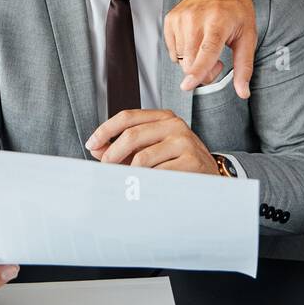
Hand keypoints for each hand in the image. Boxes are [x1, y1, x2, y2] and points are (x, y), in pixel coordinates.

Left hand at [85, 109, 217, 173]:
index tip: (92, 144)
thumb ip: (125, 148)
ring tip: (126, 182)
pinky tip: (144, 187)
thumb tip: (97, 149)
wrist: (211, 178)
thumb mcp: (152, 149)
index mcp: (163, 117)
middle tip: (104, 169)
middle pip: (131, 136)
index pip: (127, 117)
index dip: (105, 130)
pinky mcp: (191, 161)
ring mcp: (184, 142)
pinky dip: (145, 183)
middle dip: (112, 154)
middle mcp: (174, 125)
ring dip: (128, 173)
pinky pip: (156, 175)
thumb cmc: (177, 163)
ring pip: (141, 159)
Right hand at [163, 0, 254, 96]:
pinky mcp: (170, 19)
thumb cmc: (236, 9)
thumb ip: (244, 67)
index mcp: (218, 21)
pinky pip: (173, 50)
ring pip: (181, 58)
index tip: (187, 85)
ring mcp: (181, 18)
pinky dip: (184, 52)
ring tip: (206, 48)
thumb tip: (243, 92)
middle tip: (218, 61)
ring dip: (193, 62)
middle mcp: (196, 18)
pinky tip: (195, 41)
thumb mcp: (248, 36)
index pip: (206, 50)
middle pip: (191, 61)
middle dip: (203, 72)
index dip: (197, 70)